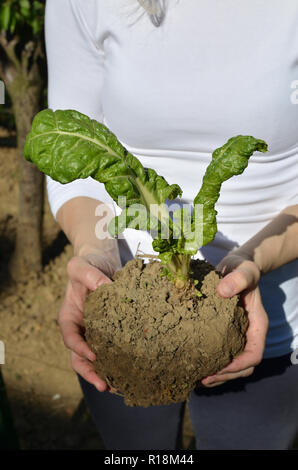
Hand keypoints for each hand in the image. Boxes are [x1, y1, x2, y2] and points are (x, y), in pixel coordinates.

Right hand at [59, 251, 120, 391]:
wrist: (102, 262)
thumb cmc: (88, 263)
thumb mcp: (81, 265)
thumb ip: (89, 276)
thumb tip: (106, 289)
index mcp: (69, 317)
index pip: (71, 338)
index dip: (80, 349)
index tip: (94, 356)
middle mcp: (81, 329)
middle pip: (81, 357)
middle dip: (92, 373)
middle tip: (106, 386)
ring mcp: (96, 332)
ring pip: (98, 359)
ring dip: (107, 373)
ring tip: (121, 387)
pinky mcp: (113, 331)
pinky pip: (115, 349)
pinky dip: (122, 361)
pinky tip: (135, 371)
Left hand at [201, 253, 268, 387]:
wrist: (236, 266)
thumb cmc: (242, 268)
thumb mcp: (243, 270)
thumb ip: (238, 279)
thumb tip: (224, 291)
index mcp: (257, 324)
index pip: (254, 354)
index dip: (238, 365)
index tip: (219, 368)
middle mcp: (249, 334)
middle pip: (244, 366)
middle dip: (225, 375)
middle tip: (203, 379)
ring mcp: (238, 335)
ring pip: (233, 365)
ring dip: (218, 375)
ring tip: (197, 379)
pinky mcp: (225, 333)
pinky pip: (222, 354)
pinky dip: (211, 364)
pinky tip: (195, 365)